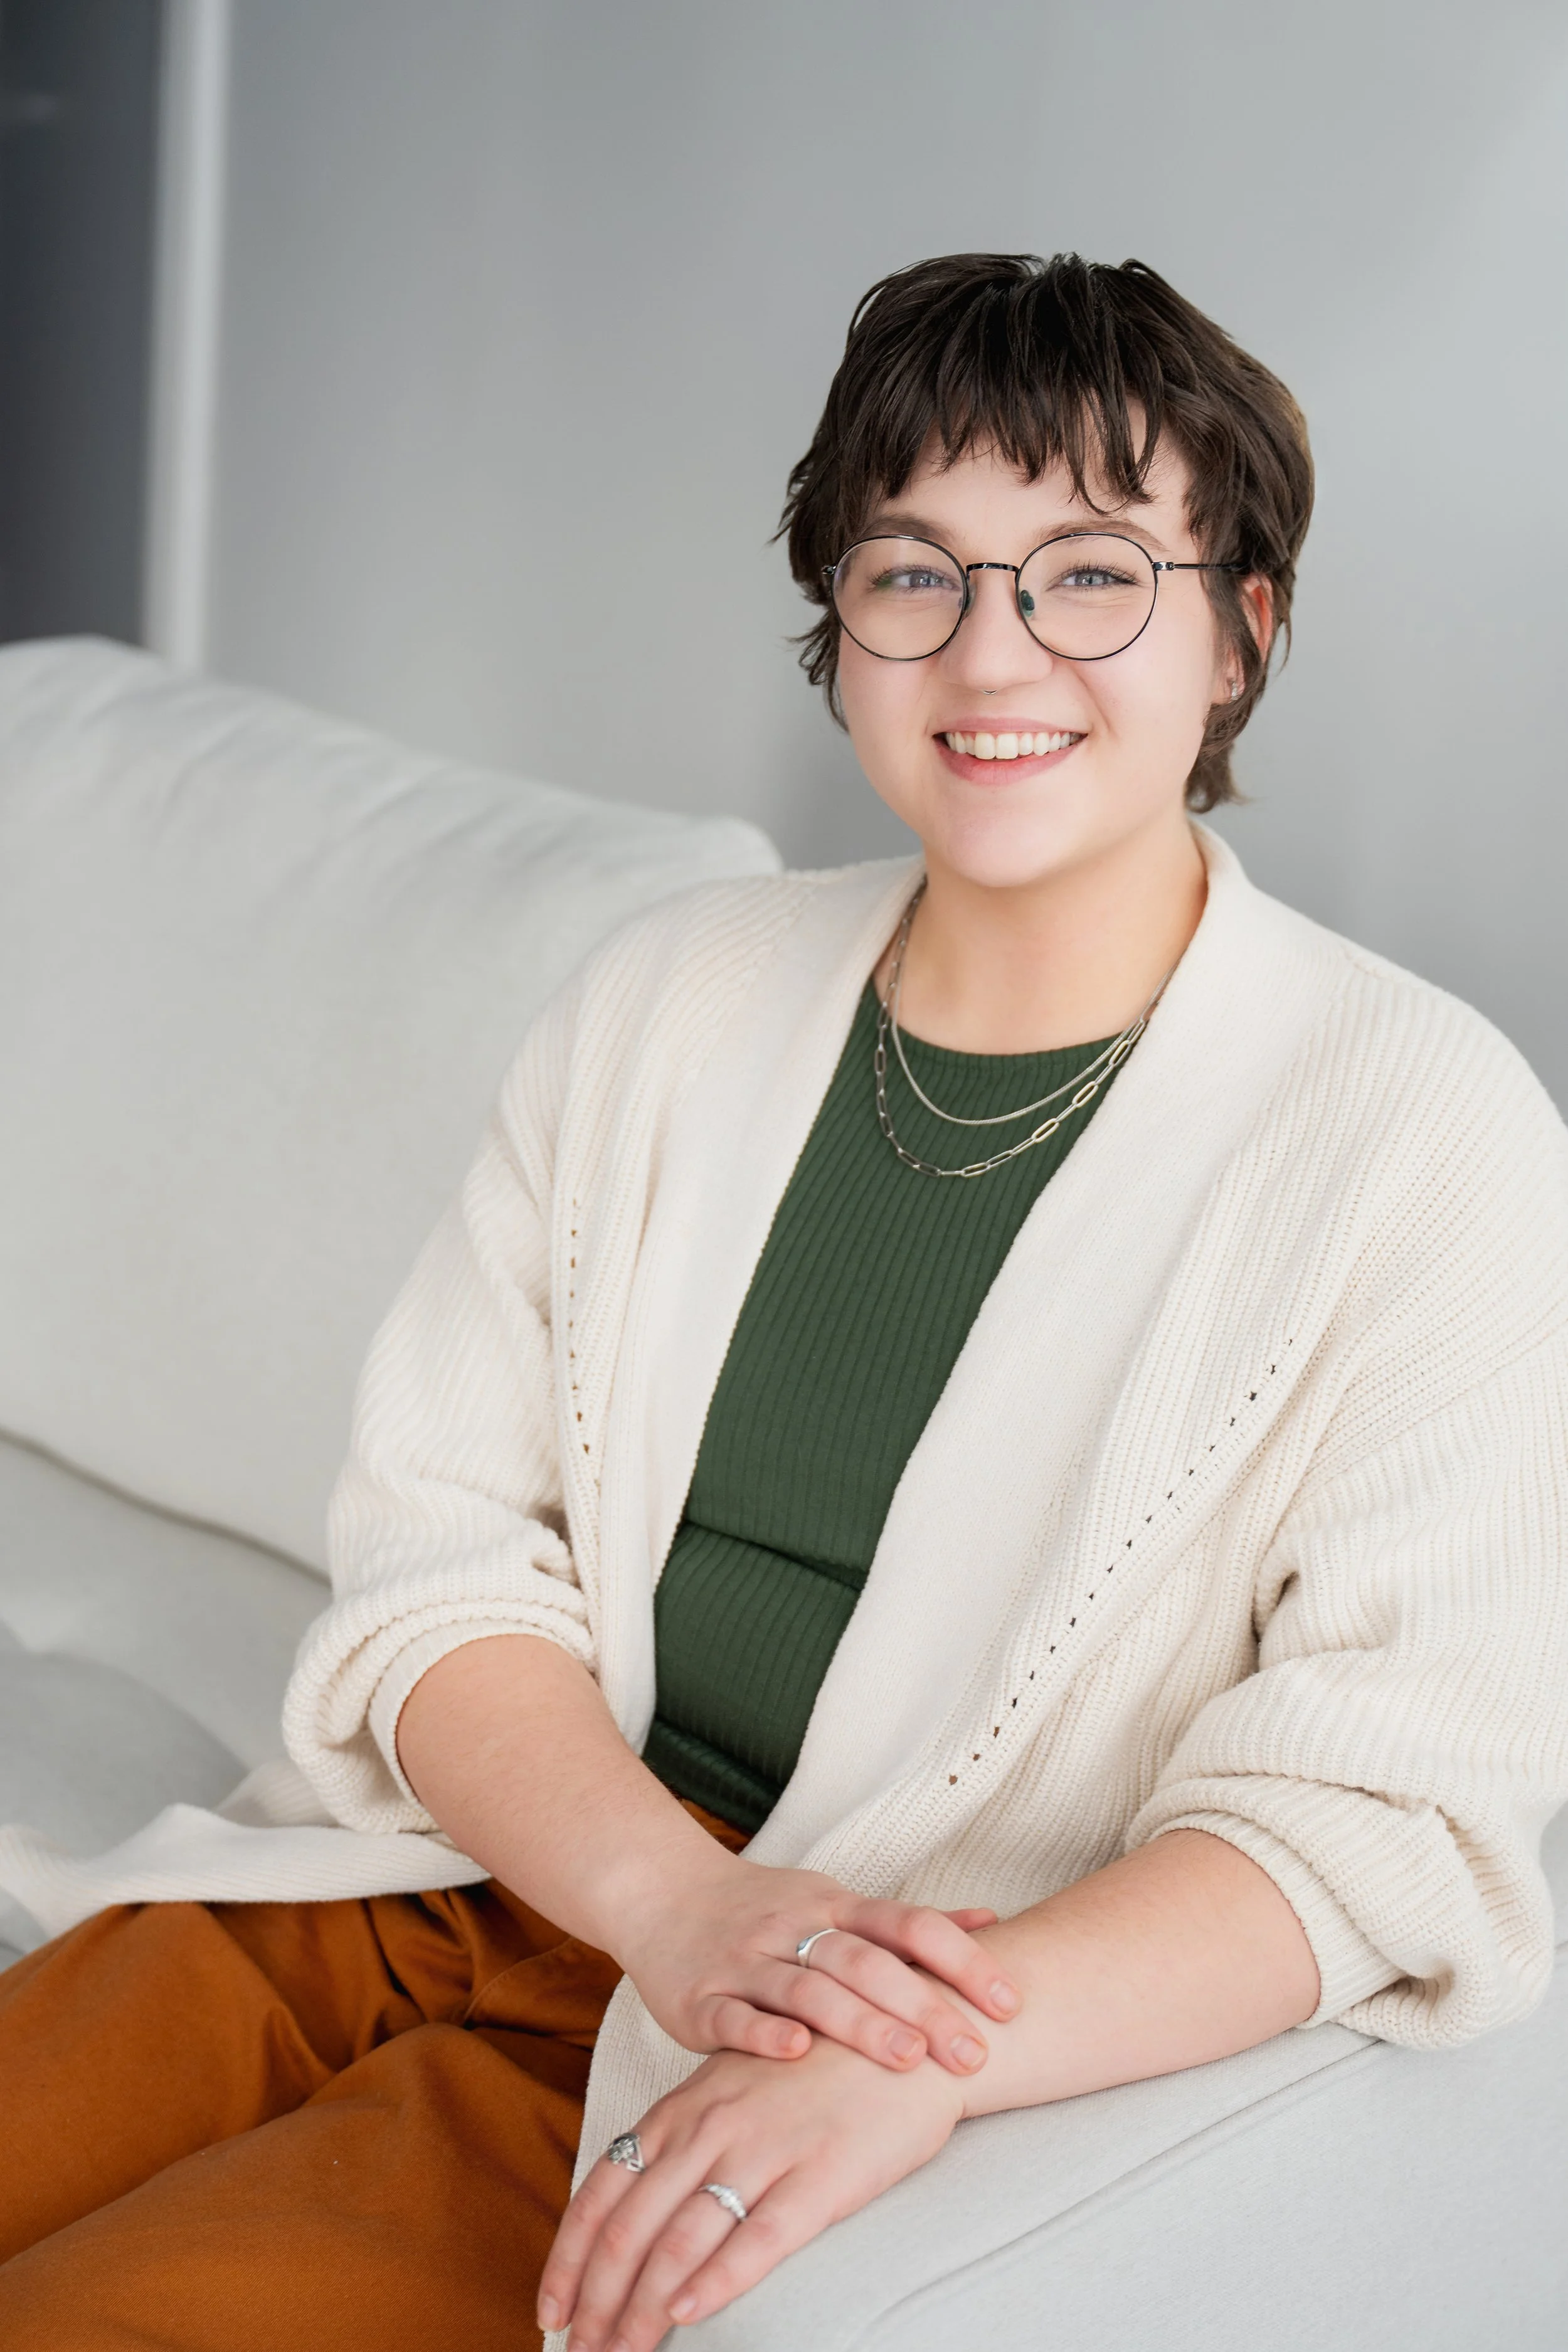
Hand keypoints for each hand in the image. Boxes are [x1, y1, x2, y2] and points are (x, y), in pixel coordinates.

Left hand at [538, 2037, 965, 2350]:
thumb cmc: (815, 2067)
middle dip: (597, 2301)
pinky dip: (714, 2281)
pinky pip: (757, 2237)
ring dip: (641, 2309)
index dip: (568, 2259)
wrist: (904, 2034)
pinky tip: (686, 2315)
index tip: (550, 2310)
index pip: (602, 2192)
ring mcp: (763, 2149)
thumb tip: (635, 2201)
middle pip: (629, 2228)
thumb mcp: (732, 2085)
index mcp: (682, 2110)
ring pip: (680, 2241)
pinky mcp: (819, 2175)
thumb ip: (685, 2137)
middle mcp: (710, 2129)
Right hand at [616, 1843, 1018, 2075]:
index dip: (961, 1960)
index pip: (909, 1924)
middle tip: (971, 2051)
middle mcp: (795, 1928)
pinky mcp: (701, 1998)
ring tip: (906, 2058)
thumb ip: (908, 1923)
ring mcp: (746, 1961)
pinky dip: (765, 2033)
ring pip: (807, 1988)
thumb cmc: (765, 1909)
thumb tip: (993, 1920)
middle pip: (865, 1961)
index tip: (1007, 2004)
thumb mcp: (837, 1903)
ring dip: (858, 2022)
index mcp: (835, 1906)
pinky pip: (734, 2015)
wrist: (661, 1893)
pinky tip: (797, 2052)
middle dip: (921, 2005)